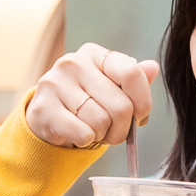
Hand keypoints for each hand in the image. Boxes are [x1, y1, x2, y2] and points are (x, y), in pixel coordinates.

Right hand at [27, 43, 158, 148]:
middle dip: (123, 127)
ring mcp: (54, 83)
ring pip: (101, 122)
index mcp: (94, 53)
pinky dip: (86, 141)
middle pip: (120, 105)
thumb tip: (152, 67)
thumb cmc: (87, 101)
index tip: (141, 116)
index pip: (130, 73)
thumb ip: (132, 79)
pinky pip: (83, 134)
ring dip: (103, 135)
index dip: (143, 101)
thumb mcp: (111, 87)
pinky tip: (78, 133)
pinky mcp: (43, 108)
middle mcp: (72, 63)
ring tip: (94, 130)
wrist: (48, 117)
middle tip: (115, 131)